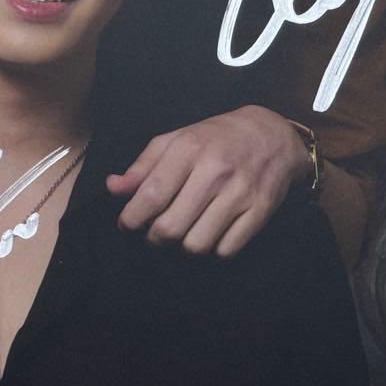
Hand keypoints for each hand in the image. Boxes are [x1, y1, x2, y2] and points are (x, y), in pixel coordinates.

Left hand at [106, 106, 310, 256]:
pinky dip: (214, 249)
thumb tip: (113, 188)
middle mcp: (215, 170)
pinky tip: (210, 233)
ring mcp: (240, 192)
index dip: (132, 218)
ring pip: (197, 244)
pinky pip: (226, 250)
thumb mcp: (177, 139)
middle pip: (171, 227)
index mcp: (189, 148)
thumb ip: (143, 165)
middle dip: (155, 237)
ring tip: (183, 233)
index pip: (151, 195)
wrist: (273, 135)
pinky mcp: (260, 210)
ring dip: (183, 246)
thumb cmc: (216, 138)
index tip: (126, 225)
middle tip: (155, 233)